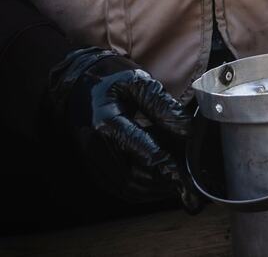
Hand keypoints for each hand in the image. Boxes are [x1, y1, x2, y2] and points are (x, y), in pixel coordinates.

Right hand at [50, 48, 200, 210]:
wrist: (78, 82)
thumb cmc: (109, 78)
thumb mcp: (137, 81)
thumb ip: (162, 105)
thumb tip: (188, 130)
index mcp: (106, 123)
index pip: (142, 152)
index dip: (168, 166)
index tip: (188, 175)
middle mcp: (95, 146)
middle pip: (134, 177)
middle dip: (164, 182)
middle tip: (189, 180)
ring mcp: (92, 159)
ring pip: (127, 188)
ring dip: (154, 189)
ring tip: (178, 181)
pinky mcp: (93, 166)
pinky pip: (118, 187)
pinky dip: (142, 189)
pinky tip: (160, 181)